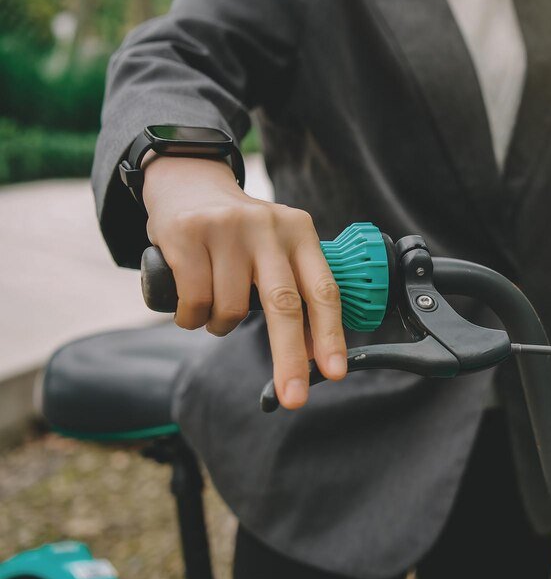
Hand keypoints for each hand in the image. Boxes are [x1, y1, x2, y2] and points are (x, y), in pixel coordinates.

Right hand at [142, 155, 347, 408]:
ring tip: (214, 309)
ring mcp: (227, 229)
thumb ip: (295, 288)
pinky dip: (192, 318)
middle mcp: (268, 227)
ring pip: (231, 309)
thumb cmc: (238, 231)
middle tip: (294, 398)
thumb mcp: (276, 246)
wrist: (186, 180)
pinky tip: (191, 306)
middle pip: (284, 305)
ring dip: (221, 326)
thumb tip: (315, 352)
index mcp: (300, 232)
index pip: (322, 289)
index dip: (331, 334)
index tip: (335, 372)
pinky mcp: (188, 234)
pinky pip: (195, 302)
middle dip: (290, 358)